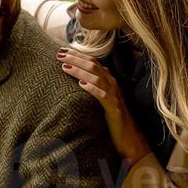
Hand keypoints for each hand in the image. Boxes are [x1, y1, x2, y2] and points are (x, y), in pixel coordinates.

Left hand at [57, 48, 151, 163]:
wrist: (129, 137)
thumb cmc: (112, 117)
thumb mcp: (102, 98)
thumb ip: (93, 85)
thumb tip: (77, 77)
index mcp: (108, 80)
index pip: (92, 61)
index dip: (77, 54)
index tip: (61, 50)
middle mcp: (112, 84)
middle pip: (93, 65)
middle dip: (75, 58)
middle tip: (59, 55)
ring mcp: (114, 96)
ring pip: (97, 77)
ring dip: (80, 71)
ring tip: (65, 67)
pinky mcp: (114, 109)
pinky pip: (103, 96)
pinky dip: (92, 89)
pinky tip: (82, 85)